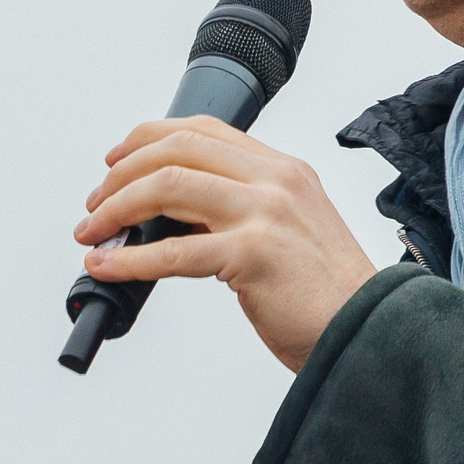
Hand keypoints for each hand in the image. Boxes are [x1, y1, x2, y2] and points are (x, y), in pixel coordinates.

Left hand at [74, 116, 378, 372]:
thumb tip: (166, 216)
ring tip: (93, 235)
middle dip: (121, 177)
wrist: (370, 333)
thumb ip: (240, 211)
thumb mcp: (287, 232)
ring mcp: (265, 213)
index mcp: (283, 169)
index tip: (115, 163)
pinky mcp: (254, 254)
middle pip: (176, 151)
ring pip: (167, 187)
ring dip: (116, 210)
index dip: (147, 140)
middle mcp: (275, 180)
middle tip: (95, 206)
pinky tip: (108, 268)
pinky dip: (130, 259)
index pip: (202, 130)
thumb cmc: (324, 295)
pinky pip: (173, 250)